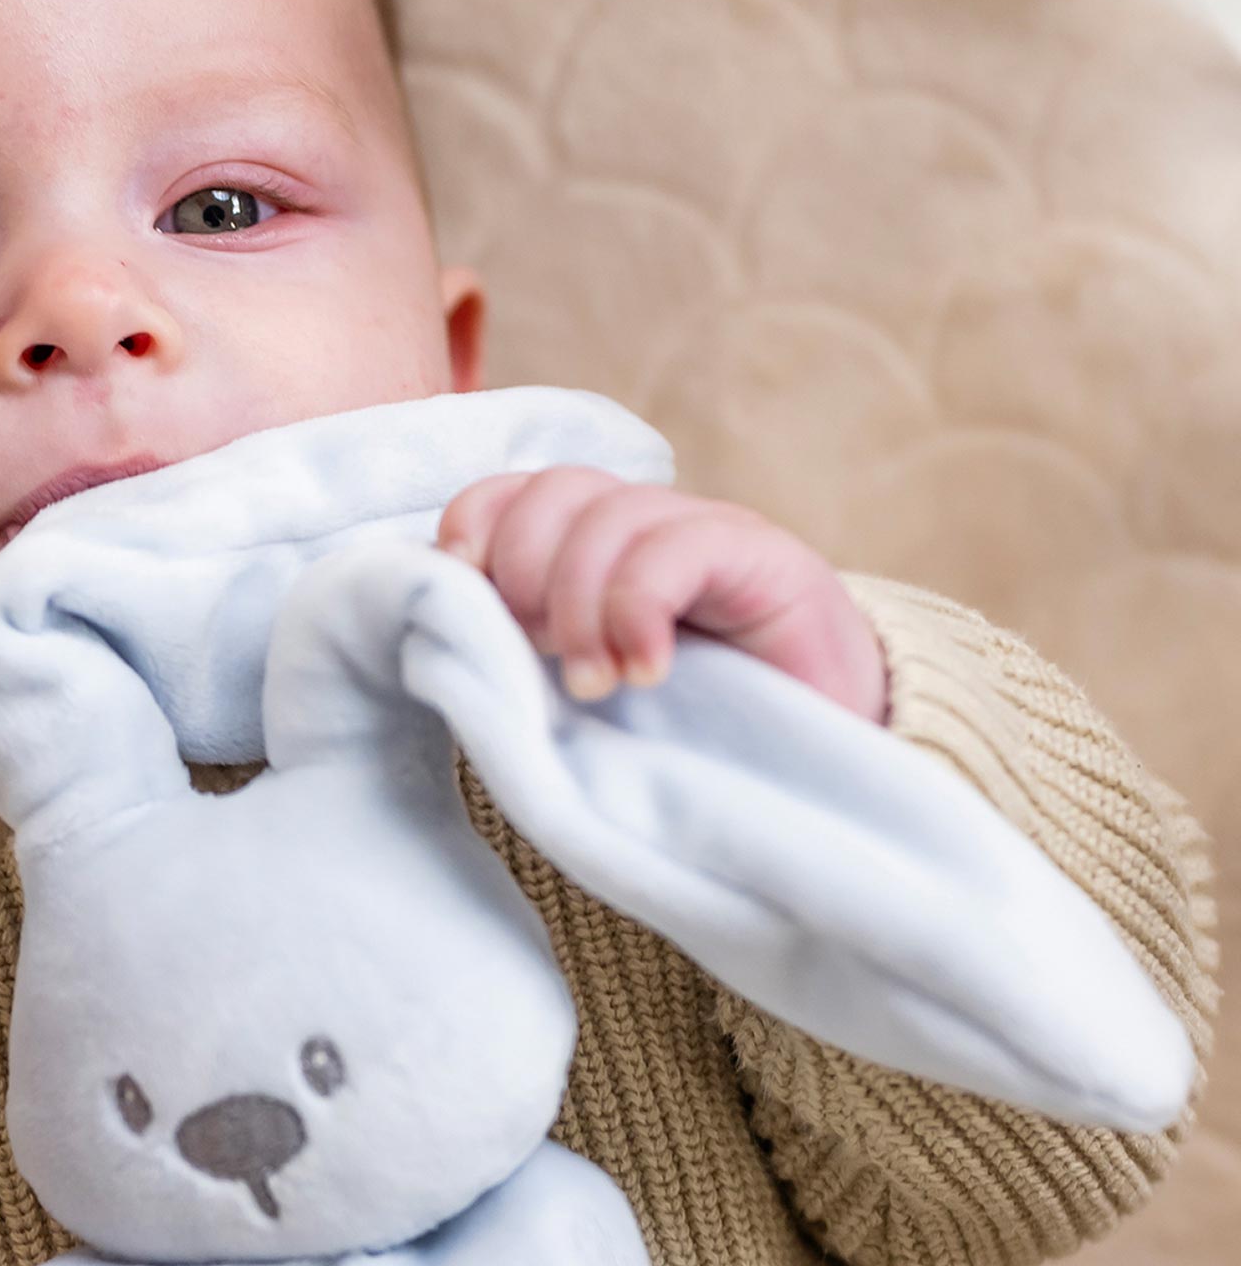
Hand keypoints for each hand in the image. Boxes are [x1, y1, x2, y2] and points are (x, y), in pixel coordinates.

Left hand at [437, 467, 889, 725]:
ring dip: (580, 605)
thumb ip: (528, 665)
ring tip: (598, 686)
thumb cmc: (695, 747)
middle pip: (552, 492)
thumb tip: (439, 648)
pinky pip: (680, 545)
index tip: (461, 608)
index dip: (472, 533)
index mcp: (595, 553)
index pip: (510, 495)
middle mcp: (649, 529)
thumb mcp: (589, 702)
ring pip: (609, 514)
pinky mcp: (767, 558)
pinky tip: (649, 672)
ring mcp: (709, 535)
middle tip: (541, 660)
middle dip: (522, 576)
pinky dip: (642, 609)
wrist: (827, 773)